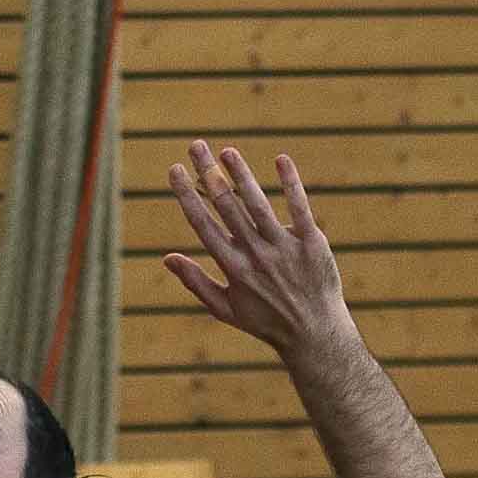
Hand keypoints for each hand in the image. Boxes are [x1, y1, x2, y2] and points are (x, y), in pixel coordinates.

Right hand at [164, 142, 351, 358]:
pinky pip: (299, 207)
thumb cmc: (265, 321)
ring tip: (226, 150)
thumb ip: (196, 281)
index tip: (175, 170)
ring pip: (258, 203)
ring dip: (241, 174)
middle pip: (226, 206)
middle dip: (208, 173)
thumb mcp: (224, 308)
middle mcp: (254, 254)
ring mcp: (283, 246)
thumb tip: (167, 259)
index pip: (203, 224)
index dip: (187, 194)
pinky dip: (290, 183)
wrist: (312, 332)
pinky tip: (280, 160)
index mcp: (232, 267)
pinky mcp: (310, 241)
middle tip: (195, 145)